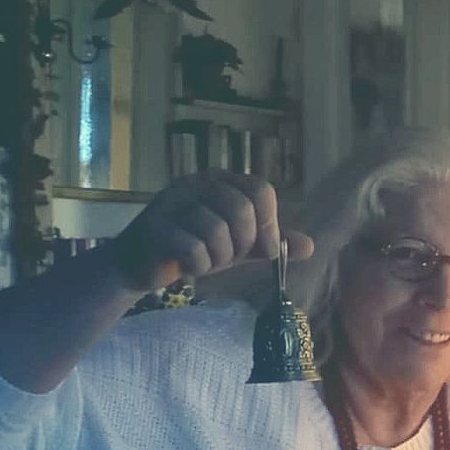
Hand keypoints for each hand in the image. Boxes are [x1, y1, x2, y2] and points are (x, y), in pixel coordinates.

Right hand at [108, 172, 315, 291]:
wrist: (139, 267)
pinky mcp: (155, 227)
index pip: (261, 190)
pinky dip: (199, 267)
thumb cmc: (194, 250)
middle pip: (242, 208)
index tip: (260, 247)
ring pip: (217, 232)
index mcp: (220, 182)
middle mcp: (196, 184)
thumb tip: (310, 246)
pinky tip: (188, 267)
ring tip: (205, 260)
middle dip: (243, 243)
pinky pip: (194, 249)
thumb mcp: (239, 247)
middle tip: (228, 255)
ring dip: (218, 258)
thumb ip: (270, 244)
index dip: (268, 223)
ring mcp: (172, 203)